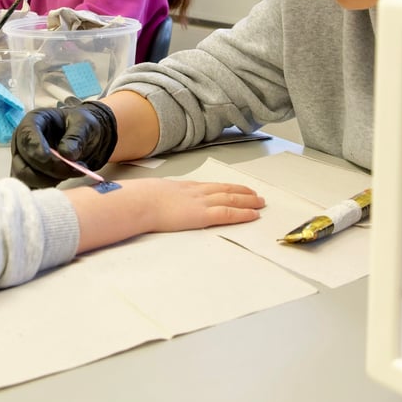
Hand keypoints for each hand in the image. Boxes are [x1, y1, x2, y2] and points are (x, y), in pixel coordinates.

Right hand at [10, 102, 117, 188]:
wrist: (85, 138)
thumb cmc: (81, 126)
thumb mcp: (84, 124)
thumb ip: (76, 137)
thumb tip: (66, 154)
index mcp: (33, 121)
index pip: (26, 135)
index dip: (35, 148)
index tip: (47, 158)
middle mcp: (22, 141)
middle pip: (25, 161)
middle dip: (49, 168)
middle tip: (74, 169)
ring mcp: (23, 159)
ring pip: (26, 177)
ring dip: (49, 180)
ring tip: (73, 172)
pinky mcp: (29, 175)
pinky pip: (31, 186)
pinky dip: (47, 187)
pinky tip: (65, 180)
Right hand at [122, 178, 264, 230]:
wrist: (141, 201)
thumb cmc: (142, 199)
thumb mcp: (153, 193)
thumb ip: (161, 197)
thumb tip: (156, 202)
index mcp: (185, 187)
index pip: (212, 186)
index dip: (227, 187)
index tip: (238, 188)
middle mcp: (197, 192)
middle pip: (226, 190)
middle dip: (243, 192)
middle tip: (256, 195)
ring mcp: (201, 203)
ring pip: (231, 199)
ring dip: (248, 201)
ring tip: (260, 202)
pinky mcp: (203, 216)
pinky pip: (228, 213)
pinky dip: (243, 214)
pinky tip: (253, 215)